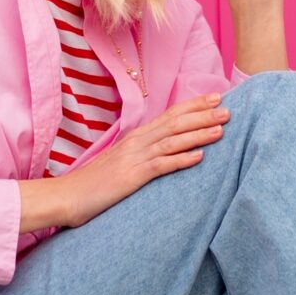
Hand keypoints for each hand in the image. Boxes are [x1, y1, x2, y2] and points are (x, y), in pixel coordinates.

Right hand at [34, 95, 229, 230]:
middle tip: (228, 108)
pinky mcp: (131, 177)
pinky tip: (199, 156)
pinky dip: (181, 159)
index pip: (169, 115)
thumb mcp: (119, 162)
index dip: (193, 106)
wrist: (67, 196)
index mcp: (135, 137)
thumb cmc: (93, 183)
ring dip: (199, 134)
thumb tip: (160, 151)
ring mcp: (134, 158)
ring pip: (172, 141)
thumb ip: (139, 154)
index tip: (215, 98)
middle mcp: (136, 142)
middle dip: (203, 115)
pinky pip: (161, 166)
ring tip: (221, 129)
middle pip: (175, 123)